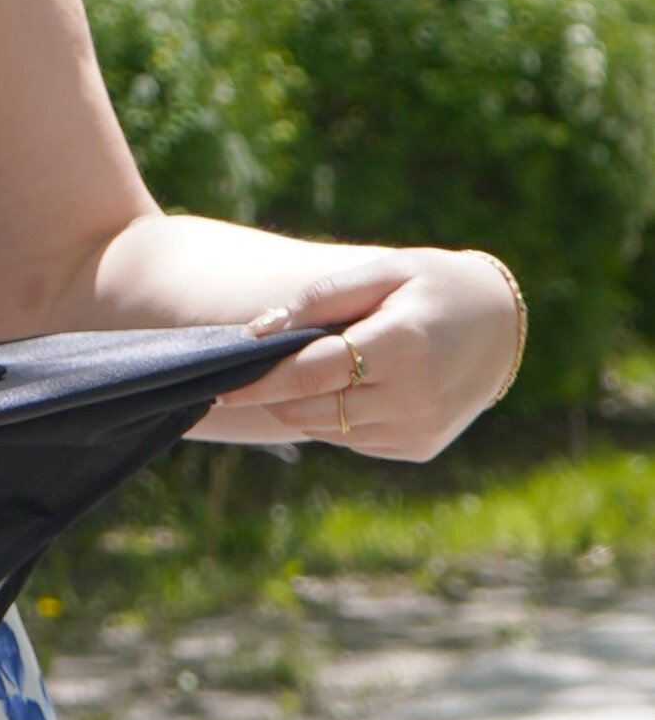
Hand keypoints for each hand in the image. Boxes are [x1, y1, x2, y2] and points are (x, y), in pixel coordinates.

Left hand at [208, 247, 521, 461]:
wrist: (500, 328)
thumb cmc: (430, 288)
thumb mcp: (381, 272)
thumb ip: (319, 298)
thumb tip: (258, 331)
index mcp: (402, 346)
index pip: (310, 373)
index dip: (259, 381)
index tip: (219, 385)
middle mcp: (413, 396)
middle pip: (313, 407)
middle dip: (272, 395)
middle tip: (246, 376)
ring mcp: (419, 428)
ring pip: (328, 428)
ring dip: (303, 406)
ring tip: (305, 373)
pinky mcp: (419, 447)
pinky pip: (353, 439)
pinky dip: (337, 417)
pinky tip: (352, 388)